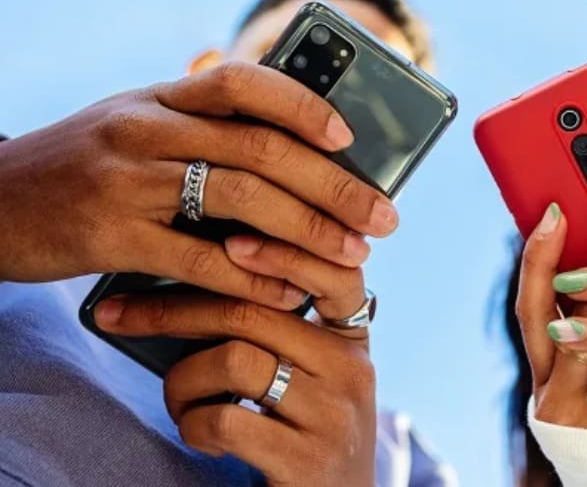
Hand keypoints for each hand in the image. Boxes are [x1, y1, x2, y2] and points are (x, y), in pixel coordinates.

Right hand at [0, 61, 397, 309]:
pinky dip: (252, 276)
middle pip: (259, 148)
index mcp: (158, 98)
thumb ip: (199, 118)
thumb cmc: (79, 166)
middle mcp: (144, 129)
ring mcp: (125, 181)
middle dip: (332, 184)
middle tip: (383, 216)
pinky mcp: (109, 237)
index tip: (351, 138)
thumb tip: (291, 120)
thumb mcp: (132, 123)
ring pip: (239, 200)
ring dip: (307, 230)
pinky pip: (197, 259)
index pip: (243, 82)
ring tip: (352, 255)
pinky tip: (288, 290)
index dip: (303, 104)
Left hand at [92, 270, 375, 486]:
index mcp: (352, 340)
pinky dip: (192, 425)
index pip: (335, 273)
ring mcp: (332, 414)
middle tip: (121, 314)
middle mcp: (352, 369)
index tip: (231, 239)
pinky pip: (225, 419)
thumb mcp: (311, 379)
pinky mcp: (305, 459)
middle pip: (256, 310)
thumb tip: (203, 275)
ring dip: (182, 380)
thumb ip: (283, 333)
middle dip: (176, 309)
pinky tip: (199, 434)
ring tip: (180, 401)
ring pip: (235, 359)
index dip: (284, 251)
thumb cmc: (304, 439)